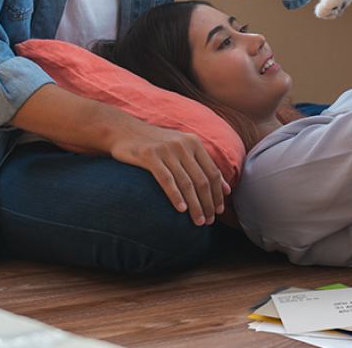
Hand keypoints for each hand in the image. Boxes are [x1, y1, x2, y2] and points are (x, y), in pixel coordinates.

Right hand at [108, 120, 229, 225]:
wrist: (124, 130)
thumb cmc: (156, 144)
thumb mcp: (182, 148)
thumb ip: (203, 166)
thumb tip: (227, 189)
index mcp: (194, 143)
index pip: (213, 173)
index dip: (218, 194)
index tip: (220, 211)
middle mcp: (183, 145)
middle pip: (202, 180)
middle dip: (208, 203)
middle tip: (209, 221)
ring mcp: (167, 150)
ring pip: (187, 183)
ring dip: (195, 205)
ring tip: (198, 221)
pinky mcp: (150, 156)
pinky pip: (166, 180)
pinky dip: (176, 196)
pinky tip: (181, 209)